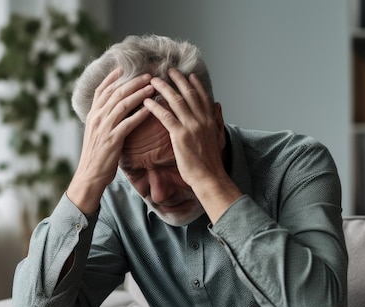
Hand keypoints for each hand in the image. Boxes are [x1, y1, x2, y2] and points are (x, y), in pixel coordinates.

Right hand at [68, 69, 153, 213]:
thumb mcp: (96, 133)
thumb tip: (114, 109)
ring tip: (153, 87)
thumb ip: (103, 119)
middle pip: (116, 93)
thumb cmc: (96, 156)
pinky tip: (151, 108)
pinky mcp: (112, 140)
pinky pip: (128, 123)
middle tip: (148, 75)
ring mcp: (104, 128)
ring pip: (123, 104)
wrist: (89, 175)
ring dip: (139, 94)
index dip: (113, 78)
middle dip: (133, 82)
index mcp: (92, 114)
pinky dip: (140, 114)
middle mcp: (96, 117)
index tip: (126, 68)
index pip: (101, 90)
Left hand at [144, 69, 241, 222]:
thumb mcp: (217, 137)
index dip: (194, 84)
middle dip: (177, 80)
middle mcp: (202, 119)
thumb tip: (218, 107)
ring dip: (163, 88)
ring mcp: (191, 126)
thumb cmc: (210, 162)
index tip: (187, 74)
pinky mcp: (180, 136)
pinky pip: (165, 116)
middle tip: (167, 70)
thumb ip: (216, 120)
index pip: (202, 96)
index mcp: (210, 120)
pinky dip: (155, 107)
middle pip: (188, 93)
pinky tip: (146, 101)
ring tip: (153, 81)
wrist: (209, 177)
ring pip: (176, 101)